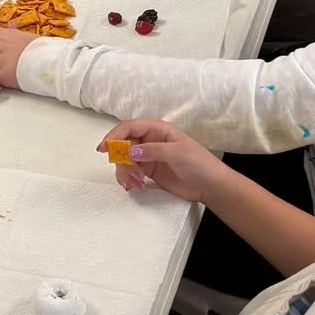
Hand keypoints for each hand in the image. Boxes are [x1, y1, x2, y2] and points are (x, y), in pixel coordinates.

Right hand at [100, 120, 226, 203]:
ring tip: (135, 184)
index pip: (129, 127)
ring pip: (125, 160)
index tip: (103, 149)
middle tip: (129, 174)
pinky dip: (129, 179)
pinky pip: (131, 172)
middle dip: (121, 159)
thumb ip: (152, 150)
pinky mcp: (149, 171)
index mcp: (157, 130)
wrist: (211, 187)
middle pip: (124, 145)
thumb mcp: (177, 153)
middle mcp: (150, 141)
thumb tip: (129, 151)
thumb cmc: (198, 164)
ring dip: (125, 172)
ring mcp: (149, 156)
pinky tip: (135, 187)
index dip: (114, 135)